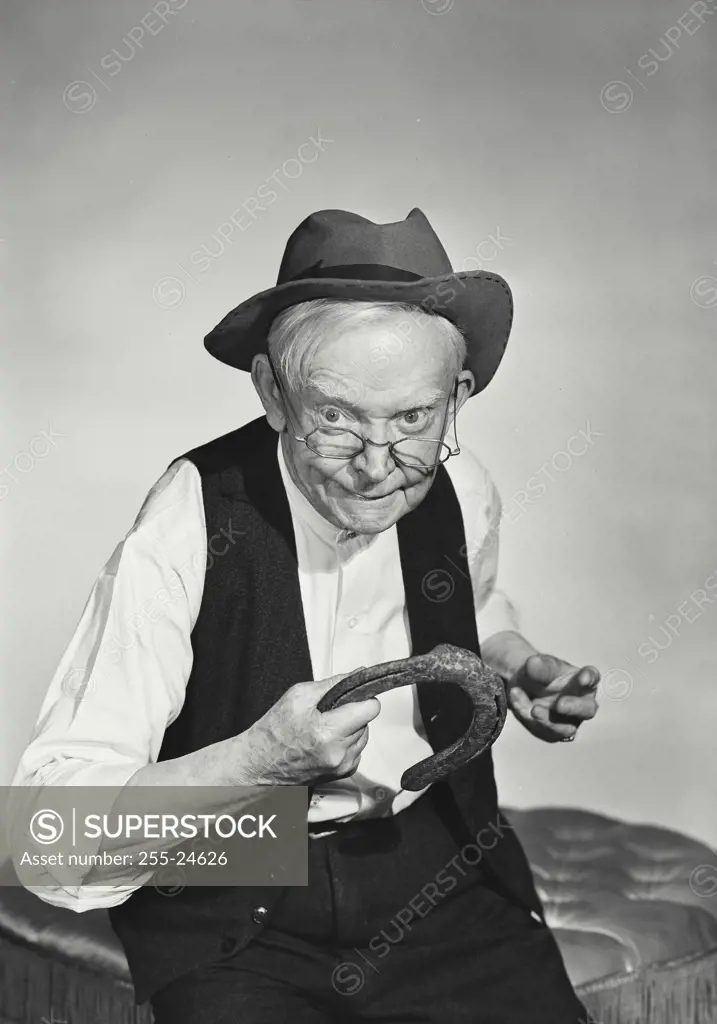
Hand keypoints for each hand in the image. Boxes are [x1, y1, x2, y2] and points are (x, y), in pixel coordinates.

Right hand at [240, 670, 380, 784]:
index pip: (370, 709)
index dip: (362, 697)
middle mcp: (339, 753)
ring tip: (325, 727)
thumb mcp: (299, 695)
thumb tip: (357, 674)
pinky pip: (356, 750)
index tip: (354, 695)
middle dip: (352, 713)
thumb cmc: (273, 732)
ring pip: (363, 736)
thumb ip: (334, 683)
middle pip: (367, 722)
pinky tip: (327, 741)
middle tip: (328, 713)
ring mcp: (341, 766)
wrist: (259, 764)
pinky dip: (346, 743)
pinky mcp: (342, 774)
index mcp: (328, 732)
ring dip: (350, 728)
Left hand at [507, 654, 599, 741]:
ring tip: (533, 709)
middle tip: (559, 704)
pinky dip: (529, 717)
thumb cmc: (538, 673)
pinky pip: (544, 731)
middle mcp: (580, 702)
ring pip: (565, 728)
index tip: (584, 678)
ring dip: (548, 720)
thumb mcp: (537, 665)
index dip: (590, 678)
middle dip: (574, 708)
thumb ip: (540, 666)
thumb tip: (534, 663)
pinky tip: (517, 700)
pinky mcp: (553, 732)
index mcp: (582, 680)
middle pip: (587, 709)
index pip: (592, 677)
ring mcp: (569, 720)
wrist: (521, 686)